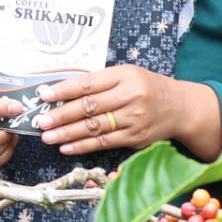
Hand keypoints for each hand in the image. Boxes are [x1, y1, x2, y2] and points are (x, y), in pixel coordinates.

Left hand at [36, 65, 220, 157]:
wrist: (180, 108)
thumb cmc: (147, 88)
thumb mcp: (127, 75)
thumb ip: (99, 82)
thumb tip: (61, 90)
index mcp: (125, 75)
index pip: (89, 83)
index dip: (63, 90)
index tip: (43, 95)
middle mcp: (130, 96)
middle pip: (89, 107)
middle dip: (61, 115)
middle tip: (40, 120)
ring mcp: (133, 119)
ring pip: (94, 127)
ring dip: (67, 133)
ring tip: (47, 136)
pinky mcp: (134, 137)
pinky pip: (104, 142)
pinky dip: (83, 146)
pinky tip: (66, 147)